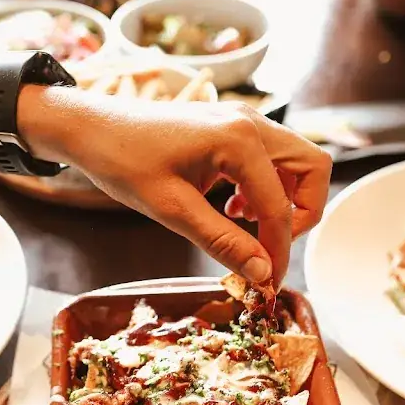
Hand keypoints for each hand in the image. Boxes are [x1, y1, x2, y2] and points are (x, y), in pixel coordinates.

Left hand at [18, 89, 331, 286]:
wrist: (90, 128)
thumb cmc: (122, 162)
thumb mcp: (171, 210)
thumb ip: (221, 241)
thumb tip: (262, 274)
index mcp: (239, 139)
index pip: (281, 206)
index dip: (278, 250)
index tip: (266, 283)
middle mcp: (250, 122)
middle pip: (313, 169)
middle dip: (301, 214)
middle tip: (267, 245)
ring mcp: (243, 120)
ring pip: (296, 162)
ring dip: (284, 199)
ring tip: (244, 226)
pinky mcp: (232, 127)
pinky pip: (271, 158)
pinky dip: (266, 187)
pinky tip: (232, 208)